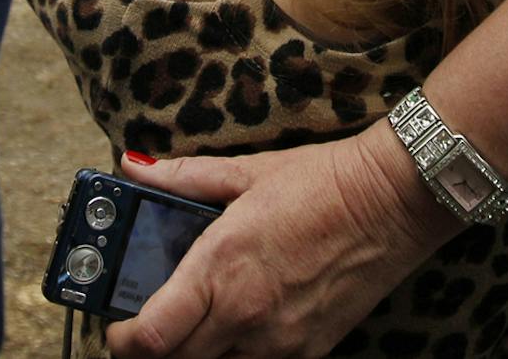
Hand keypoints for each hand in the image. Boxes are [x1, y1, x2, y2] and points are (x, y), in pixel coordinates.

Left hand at [107, 123, 456, 358]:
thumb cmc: (320, 182)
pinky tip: (239, 326)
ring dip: (195, 354)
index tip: (116, 325)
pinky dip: (236, 356)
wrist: (392, 201)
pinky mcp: (308, 352)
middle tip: (149, 324)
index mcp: (221, 267)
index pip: (151, 337)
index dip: (121, 340)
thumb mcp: (245, 172)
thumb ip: (182, 178)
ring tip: (194, 323)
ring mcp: (279, 340)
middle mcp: (245, 314)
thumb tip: (134, 167)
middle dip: (152, 350)